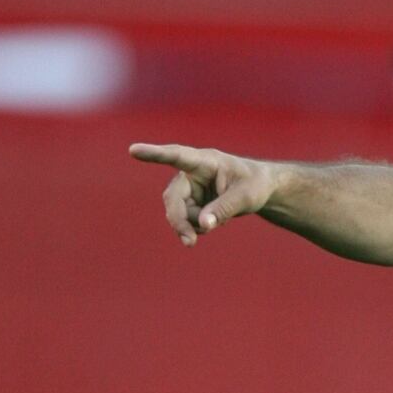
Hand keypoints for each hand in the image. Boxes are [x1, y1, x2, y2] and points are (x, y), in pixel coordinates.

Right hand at [130, 143, 281, 246]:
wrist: (259, 189)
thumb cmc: (254, 184)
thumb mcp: (246, 197)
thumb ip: (224, 209)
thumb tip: (202, 225)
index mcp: (205, 161)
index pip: (177, 156)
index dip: (155, 154)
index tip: (133, 150)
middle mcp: (191, 173)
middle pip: (173, 197)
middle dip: (179, 220)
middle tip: (190, 242)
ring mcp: (188, 189)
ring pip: (178, 213)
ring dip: (194, 225)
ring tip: (220, 222)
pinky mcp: (189, 202)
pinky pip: (185, 221)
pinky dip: (196, 228)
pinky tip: (211, 222)